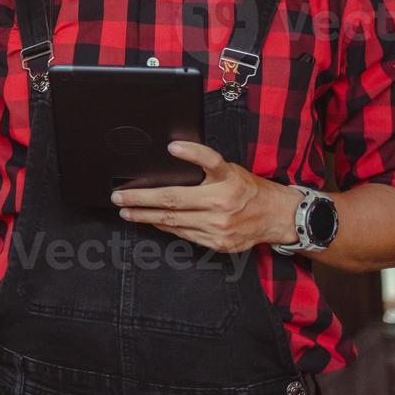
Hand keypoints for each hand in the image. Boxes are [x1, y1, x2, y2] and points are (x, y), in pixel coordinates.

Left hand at [111, 141, 300, 253]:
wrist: (276, 216)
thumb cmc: (248, 189)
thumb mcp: (229, 168)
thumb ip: (204, 163)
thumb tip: (172, 150)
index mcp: (224, 187)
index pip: (190, 178)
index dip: (174, 168)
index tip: (157, 160)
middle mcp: (220, 209)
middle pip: (171, 206)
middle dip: (140, 202)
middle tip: (119, 198)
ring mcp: (218, 229)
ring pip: (174, 224)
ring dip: (146, 218)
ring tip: (128, 211)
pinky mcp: (218, 244)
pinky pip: (184, 236)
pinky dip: (165, 227)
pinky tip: (151, 221)